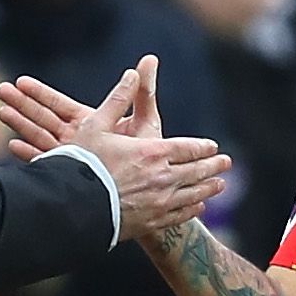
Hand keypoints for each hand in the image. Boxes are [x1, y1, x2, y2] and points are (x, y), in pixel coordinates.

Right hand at [0, 55, 230, 240]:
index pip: (188, 148)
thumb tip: (133, 72)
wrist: (70, 205)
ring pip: (192, 195)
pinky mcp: (150, 222)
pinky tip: (197, 207)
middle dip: (213, 167)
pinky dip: (192, 210)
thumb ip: (118, 100)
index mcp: (151, 152)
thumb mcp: (95, 126)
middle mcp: (161, 178)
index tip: (213, 148)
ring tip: (219, 185)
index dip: (203, 148)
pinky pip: (179, 216)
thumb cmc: (81, 163)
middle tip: (226, 164)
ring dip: (208, 188)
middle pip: (196, 172)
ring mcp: (158, 203)